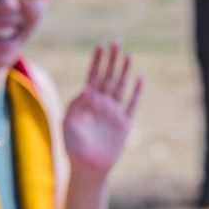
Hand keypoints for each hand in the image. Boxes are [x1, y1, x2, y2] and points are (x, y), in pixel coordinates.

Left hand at [62, 42, 143, 177]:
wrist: (87, 167)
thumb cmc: (73, 147)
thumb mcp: (69, 125)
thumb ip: (75, 106)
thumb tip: (85, 88)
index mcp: (86, 102)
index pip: (93, 76)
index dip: (97, 61)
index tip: (101, 45)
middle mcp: (101, 104)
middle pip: (108, 77)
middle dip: (112, 60)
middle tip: (117, 42)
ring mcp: (113, 112)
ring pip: (120, 87)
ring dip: (124, 71)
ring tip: (128, 55)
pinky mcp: (124, 124)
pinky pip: (131, 105)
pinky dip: (136, 93)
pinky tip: (140, 79)